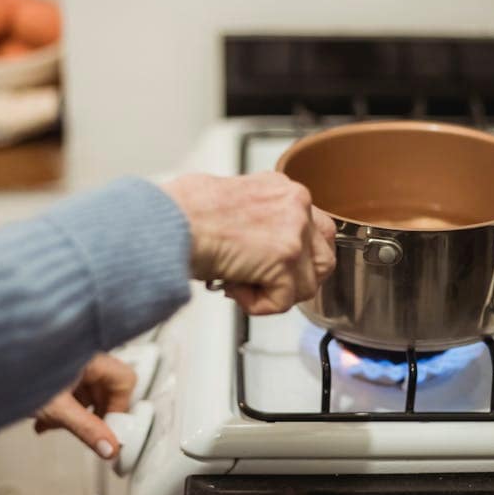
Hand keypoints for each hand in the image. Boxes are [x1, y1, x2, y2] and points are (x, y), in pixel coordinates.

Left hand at [33, 353, 135, 458]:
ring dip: (76, 414)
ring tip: (55, 427)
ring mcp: (69, 362)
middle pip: (106, 387)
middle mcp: (83, 356)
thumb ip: (85, 429)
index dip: (119, 407)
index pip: (124, 380)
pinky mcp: (54, 370)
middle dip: (94, 414)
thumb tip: (109, 449)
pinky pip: (69, 390)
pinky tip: (44, 423)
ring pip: (86, 391)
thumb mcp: (56, 407)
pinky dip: (61, 408)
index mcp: (91, 356)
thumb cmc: (15, 372)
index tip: (109, 429)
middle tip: (88, 434)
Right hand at [161, 172, 336, 314]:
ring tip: (241, 284)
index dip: (296, 256)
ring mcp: (294, 232)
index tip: (271, 265)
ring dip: (275, 293)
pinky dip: (257, 305)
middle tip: (263, 282)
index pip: (315, 229)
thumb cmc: (181, 211)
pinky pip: (283, 302)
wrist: (170, 221)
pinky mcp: (285, 259)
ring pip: (307, 284)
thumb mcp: (228, 199)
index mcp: (282, 189)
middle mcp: (295, 205)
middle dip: (296, 278)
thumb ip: (256, 218)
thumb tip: (255, 244)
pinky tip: (233, 288)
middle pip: (323, 257)